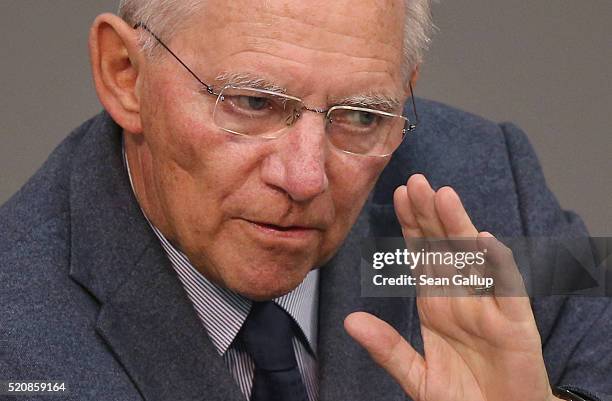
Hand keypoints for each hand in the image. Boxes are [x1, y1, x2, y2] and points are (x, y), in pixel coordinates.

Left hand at [345, 174, 559, 400]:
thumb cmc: (464, 398)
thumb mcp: (417, 375)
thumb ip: (387, 348)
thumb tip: (351, 322)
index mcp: (437, 304)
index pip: (422, 255)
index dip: (411, 225)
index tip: (398, 195)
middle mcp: (462, 297)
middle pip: (444, 247)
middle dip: (429, 214)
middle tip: (415, 182)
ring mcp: (488, 307)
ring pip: (473, 259)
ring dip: (458, 227)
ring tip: (443, 197)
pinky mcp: (515, 325)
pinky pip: (507, 290)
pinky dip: (497, 266)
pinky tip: (484, 241)